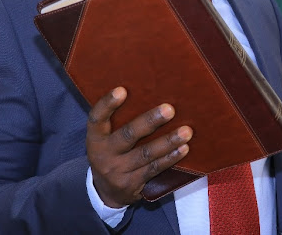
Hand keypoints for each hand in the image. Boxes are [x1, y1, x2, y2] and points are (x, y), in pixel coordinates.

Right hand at [86, 87, 191, 207]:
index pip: (97, 118)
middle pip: (128, 135)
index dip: (107, 104)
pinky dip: (170, 158)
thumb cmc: (112, 152)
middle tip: (169, 109)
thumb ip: (119, 120)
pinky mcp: (132, 184)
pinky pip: (154, 169)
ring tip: (186, 131)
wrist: (106, 192)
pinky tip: (183, 148)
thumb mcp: (106, 138)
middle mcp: (103, 154)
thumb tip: (150, 92)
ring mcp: (117, 171)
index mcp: (95, 138)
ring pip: (145, 154)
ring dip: (168, 141)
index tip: (122, 90)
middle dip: (150, 121)